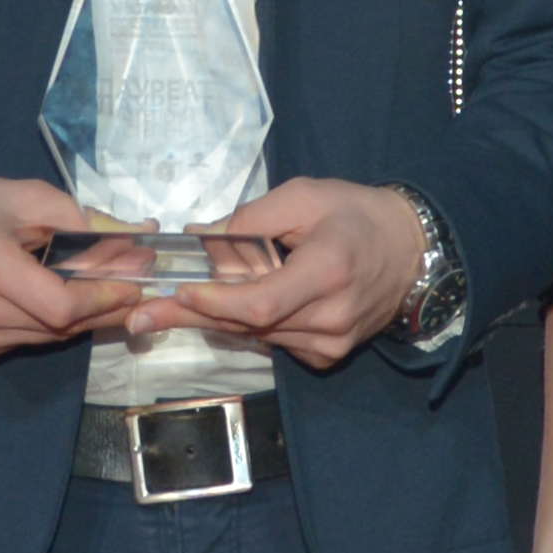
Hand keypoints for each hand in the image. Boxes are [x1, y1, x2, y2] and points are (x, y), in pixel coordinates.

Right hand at [0, 174, 138, 359]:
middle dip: (107, 306)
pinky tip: (72, 301)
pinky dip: (58, 323)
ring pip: (52, 337)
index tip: (137, 280)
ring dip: (87, 317)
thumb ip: (84, 223)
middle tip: (138, 283)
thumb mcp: (28, 197)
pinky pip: (32, 339)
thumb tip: (138, 244)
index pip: (62, 305)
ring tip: (113, 290)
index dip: (105, 297)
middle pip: (62, 326)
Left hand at [154, 179, 429, 366]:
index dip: (216, 302)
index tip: (178, 291)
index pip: (262, 303)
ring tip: (167, 307)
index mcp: (328, 272)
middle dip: (191, 316)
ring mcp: (331, 344)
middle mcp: (331, 318)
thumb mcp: (304, 196)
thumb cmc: (355, 213)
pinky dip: (246, 327)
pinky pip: (273, 344)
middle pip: (250, 326)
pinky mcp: (328, 356)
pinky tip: (225, 309)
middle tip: (141, 316)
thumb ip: (249, 219)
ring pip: (257, 337)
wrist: (412, 250)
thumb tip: (196, 238)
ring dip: (213, 321)